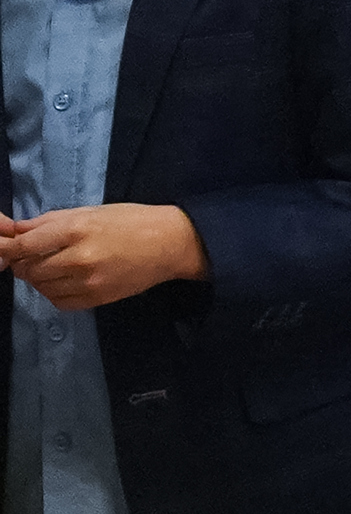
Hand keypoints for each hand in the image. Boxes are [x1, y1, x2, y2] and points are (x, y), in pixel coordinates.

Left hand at [0, 205, 205, 309]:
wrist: (171, 243)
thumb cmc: (132, 220)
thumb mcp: (92, 211)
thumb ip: (50, 221)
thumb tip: (14, 230)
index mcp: (77, 229)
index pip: (25, 245)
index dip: (9, 249)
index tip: (6, 250)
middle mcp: (79, 257)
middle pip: (29, 269)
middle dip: (25, 264)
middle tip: (34, 257)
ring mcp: (87, 281)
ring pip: (41, 287)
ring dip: (39, 278)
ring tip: (54, 267)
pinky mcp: (96, 298)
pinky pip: (58, 301)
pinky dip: (54, 293)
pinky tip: (65, 281)